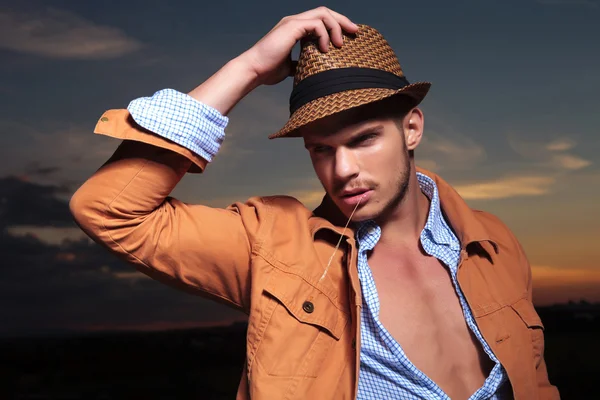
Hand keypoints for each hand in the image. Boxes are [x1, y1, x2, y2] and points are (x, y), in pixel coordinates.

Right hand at [239, 7, 357, 85]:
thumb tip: (311, 70)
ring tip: (340, 44)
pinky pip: (316, 24)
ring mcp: (292, 22)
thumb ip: (300, 63)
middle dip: (342, 20)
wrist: (253, 70)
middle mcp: (294, 21)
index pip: (320, 19)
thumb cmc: (267, 70)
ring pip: (323, 14)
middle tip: (355, 32)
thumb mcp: (289, 67)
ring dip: (336, 27)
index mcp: (294, 28)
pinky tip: (326, 49)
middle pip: (325, 11)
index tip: (348, 37)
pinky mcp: (292, 27)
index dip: (336, 25)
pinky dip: (325, 35)